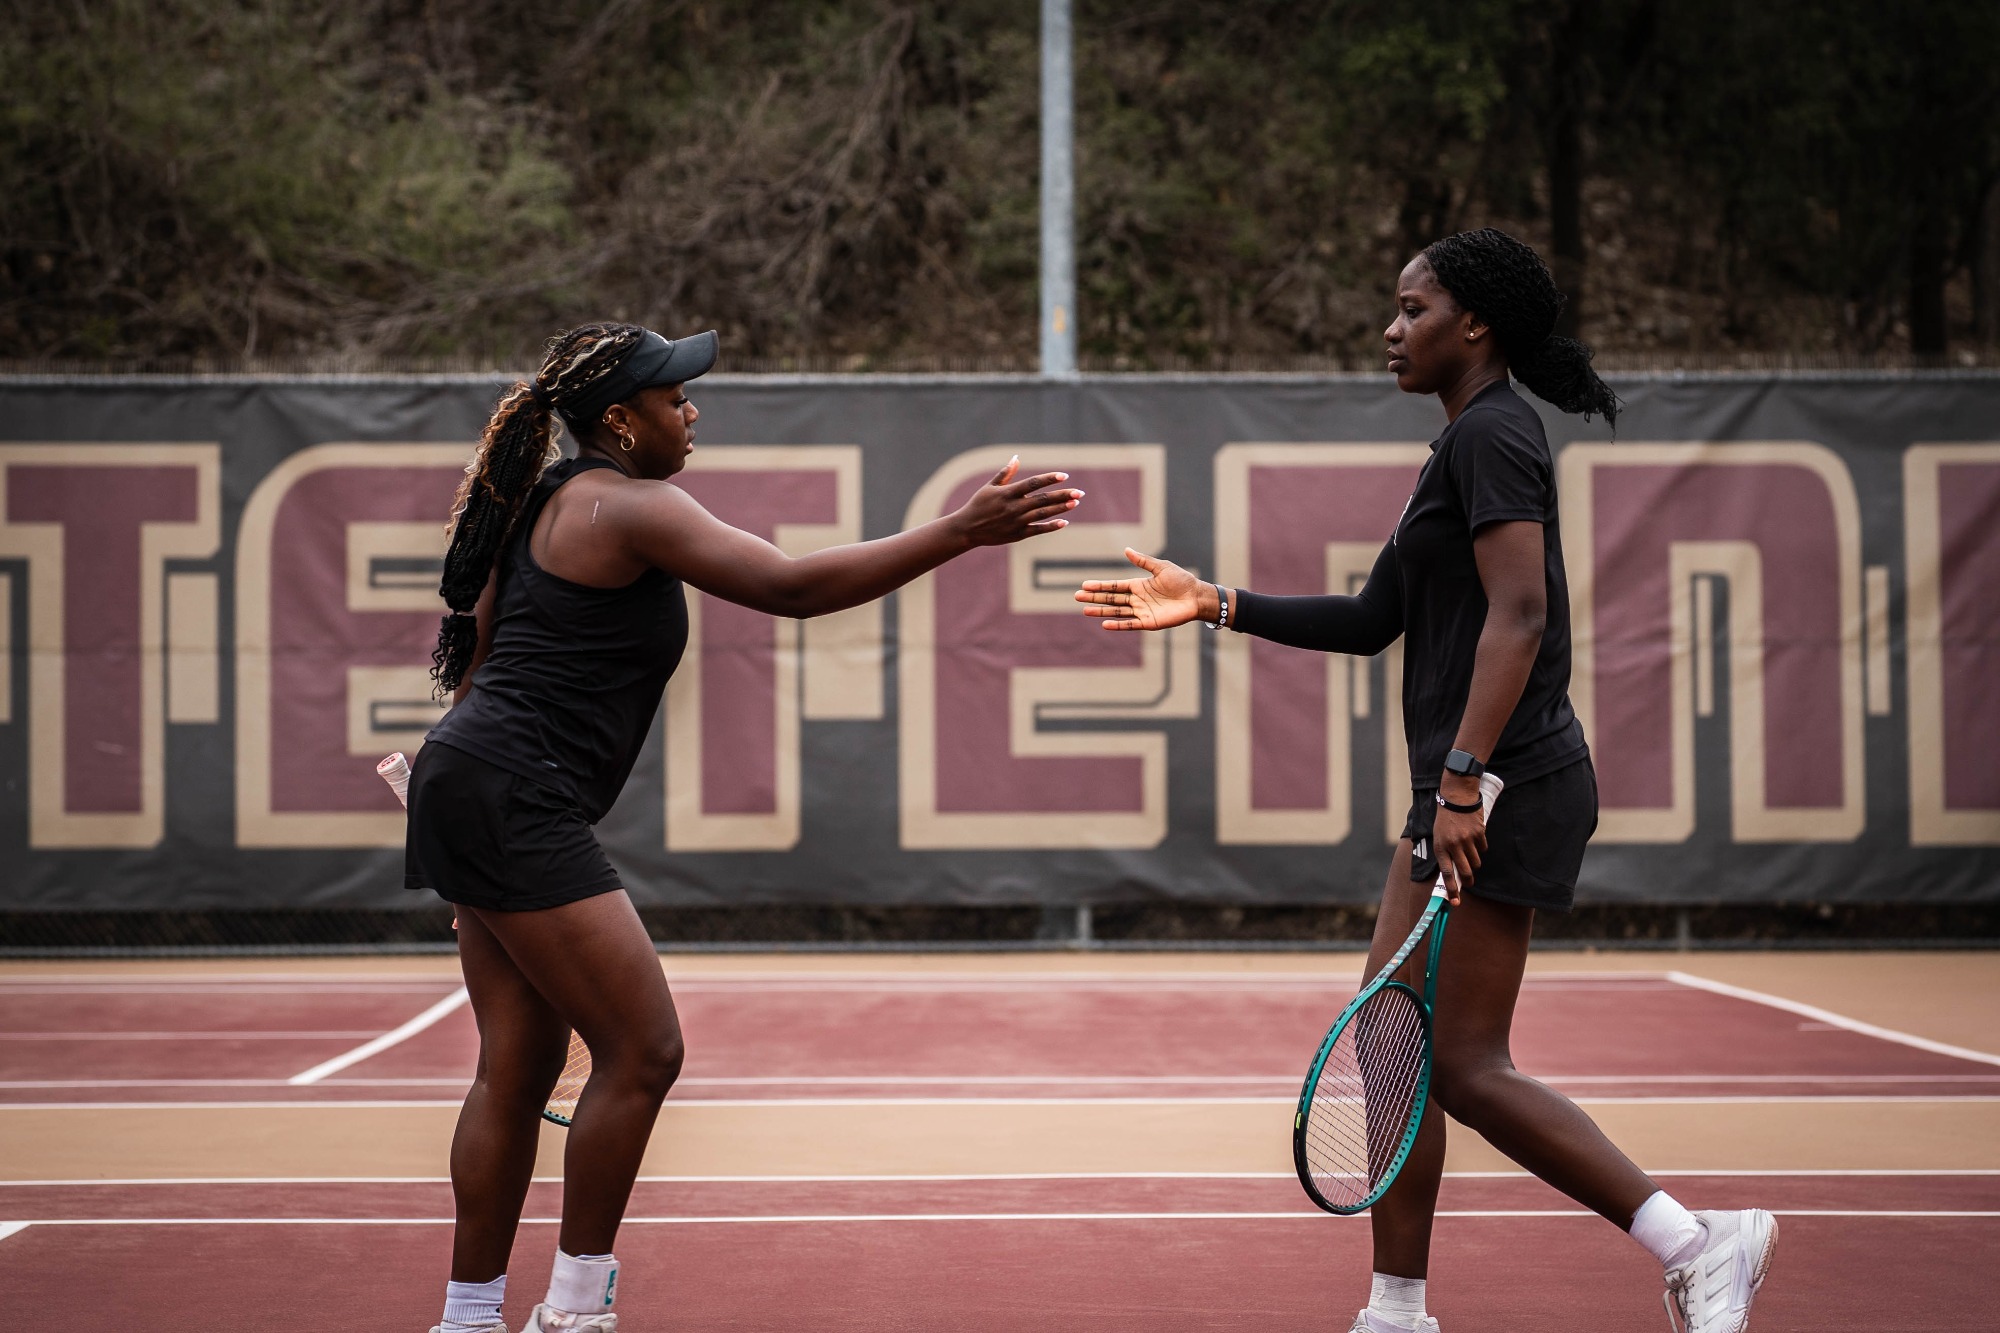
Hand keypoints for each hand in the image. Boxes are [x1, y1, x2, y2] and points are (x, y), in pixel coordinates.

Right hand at [951, 457, 1081, 545]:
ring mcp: (1016, 522)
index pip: (1032, 484)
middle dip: (1062, 495)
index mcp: (1008, 493)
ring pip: (1042, 514)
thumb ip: (1005, 474)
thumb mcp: (989, 487)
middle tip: (1079, 492)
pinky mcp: (1017, 535)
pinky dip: (1051, 526)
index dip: (1049, 479)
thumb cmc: (978, 504)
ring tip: (1075, 502)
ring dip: (1060, 508)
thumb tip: (1016, 458)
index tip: (1064, 476)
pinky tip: (1064, 522)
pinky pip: (1037, 530)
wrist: (967, 529)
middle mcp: (1013, 507)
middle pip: (1042, 500)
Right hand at [1073, 548, 1215, 629]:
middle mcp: (1138, 599)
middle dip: (1094, 598)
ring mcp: (1142, 611)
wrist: (1196, 597)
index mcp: (1139, 585)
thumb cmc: (1182, 580)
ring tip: (1085, 611)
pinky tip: (1104, 624)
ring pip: (1117, 612)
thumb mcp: (1161, 567)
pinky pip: (1130, 624)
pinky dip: (1117, 625)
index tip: (1084, 585)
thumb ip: (1143, 561)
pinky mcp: (1149, 623)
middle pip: (1111, 599)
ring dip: (1101, 611)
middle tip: (1077, 597)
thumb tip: (1126, 550)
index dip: (1100, 585)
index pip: (1115, 586)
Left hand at [1432, 771, 1487, 901]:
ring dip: (1474, 862)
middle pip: (1466, 872)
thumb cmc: (1444, 818)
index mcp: (1441, 846)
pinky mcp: (1480, 834)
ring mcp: (1468, 840)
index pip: (1447, 873)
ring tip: (1468, 851)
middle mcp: (1454, 845)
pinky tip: (1475, 838)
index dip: (1452, 889)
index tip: (1455, 901)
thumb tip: (1453, 872)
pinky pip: (1483, 849)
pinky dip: (1480, 848)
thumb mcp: (1438, 835)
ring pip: (1476, 862)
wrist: (1456, 797)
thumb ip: (1445, 853)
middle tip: (1468, 883)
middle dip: (1468, 881)